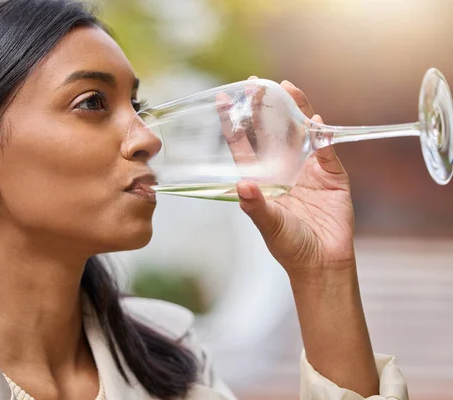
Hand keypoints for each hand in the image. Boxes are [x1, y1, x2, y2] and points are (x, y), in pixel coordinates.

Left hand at [230, 79, 354, 281]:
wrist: (322, 264)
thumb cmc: (290, 247)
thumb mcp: (269, 226)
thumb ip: (256, 206)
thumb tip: (242, 186)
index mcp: (263, 179)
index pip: (244, 145)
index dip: (234, 123)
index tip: (221, 99)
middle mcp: (283, 169)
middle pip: (271, 131)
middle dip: (262, 106)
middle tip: (253, 82)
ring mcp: (308, 170)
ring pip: (299, 133)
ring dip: (293, 110)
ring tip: (285, 87)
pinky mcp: (332, 176)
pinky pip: (326, 150)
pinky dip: (321, 135)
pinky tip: (314, 119)